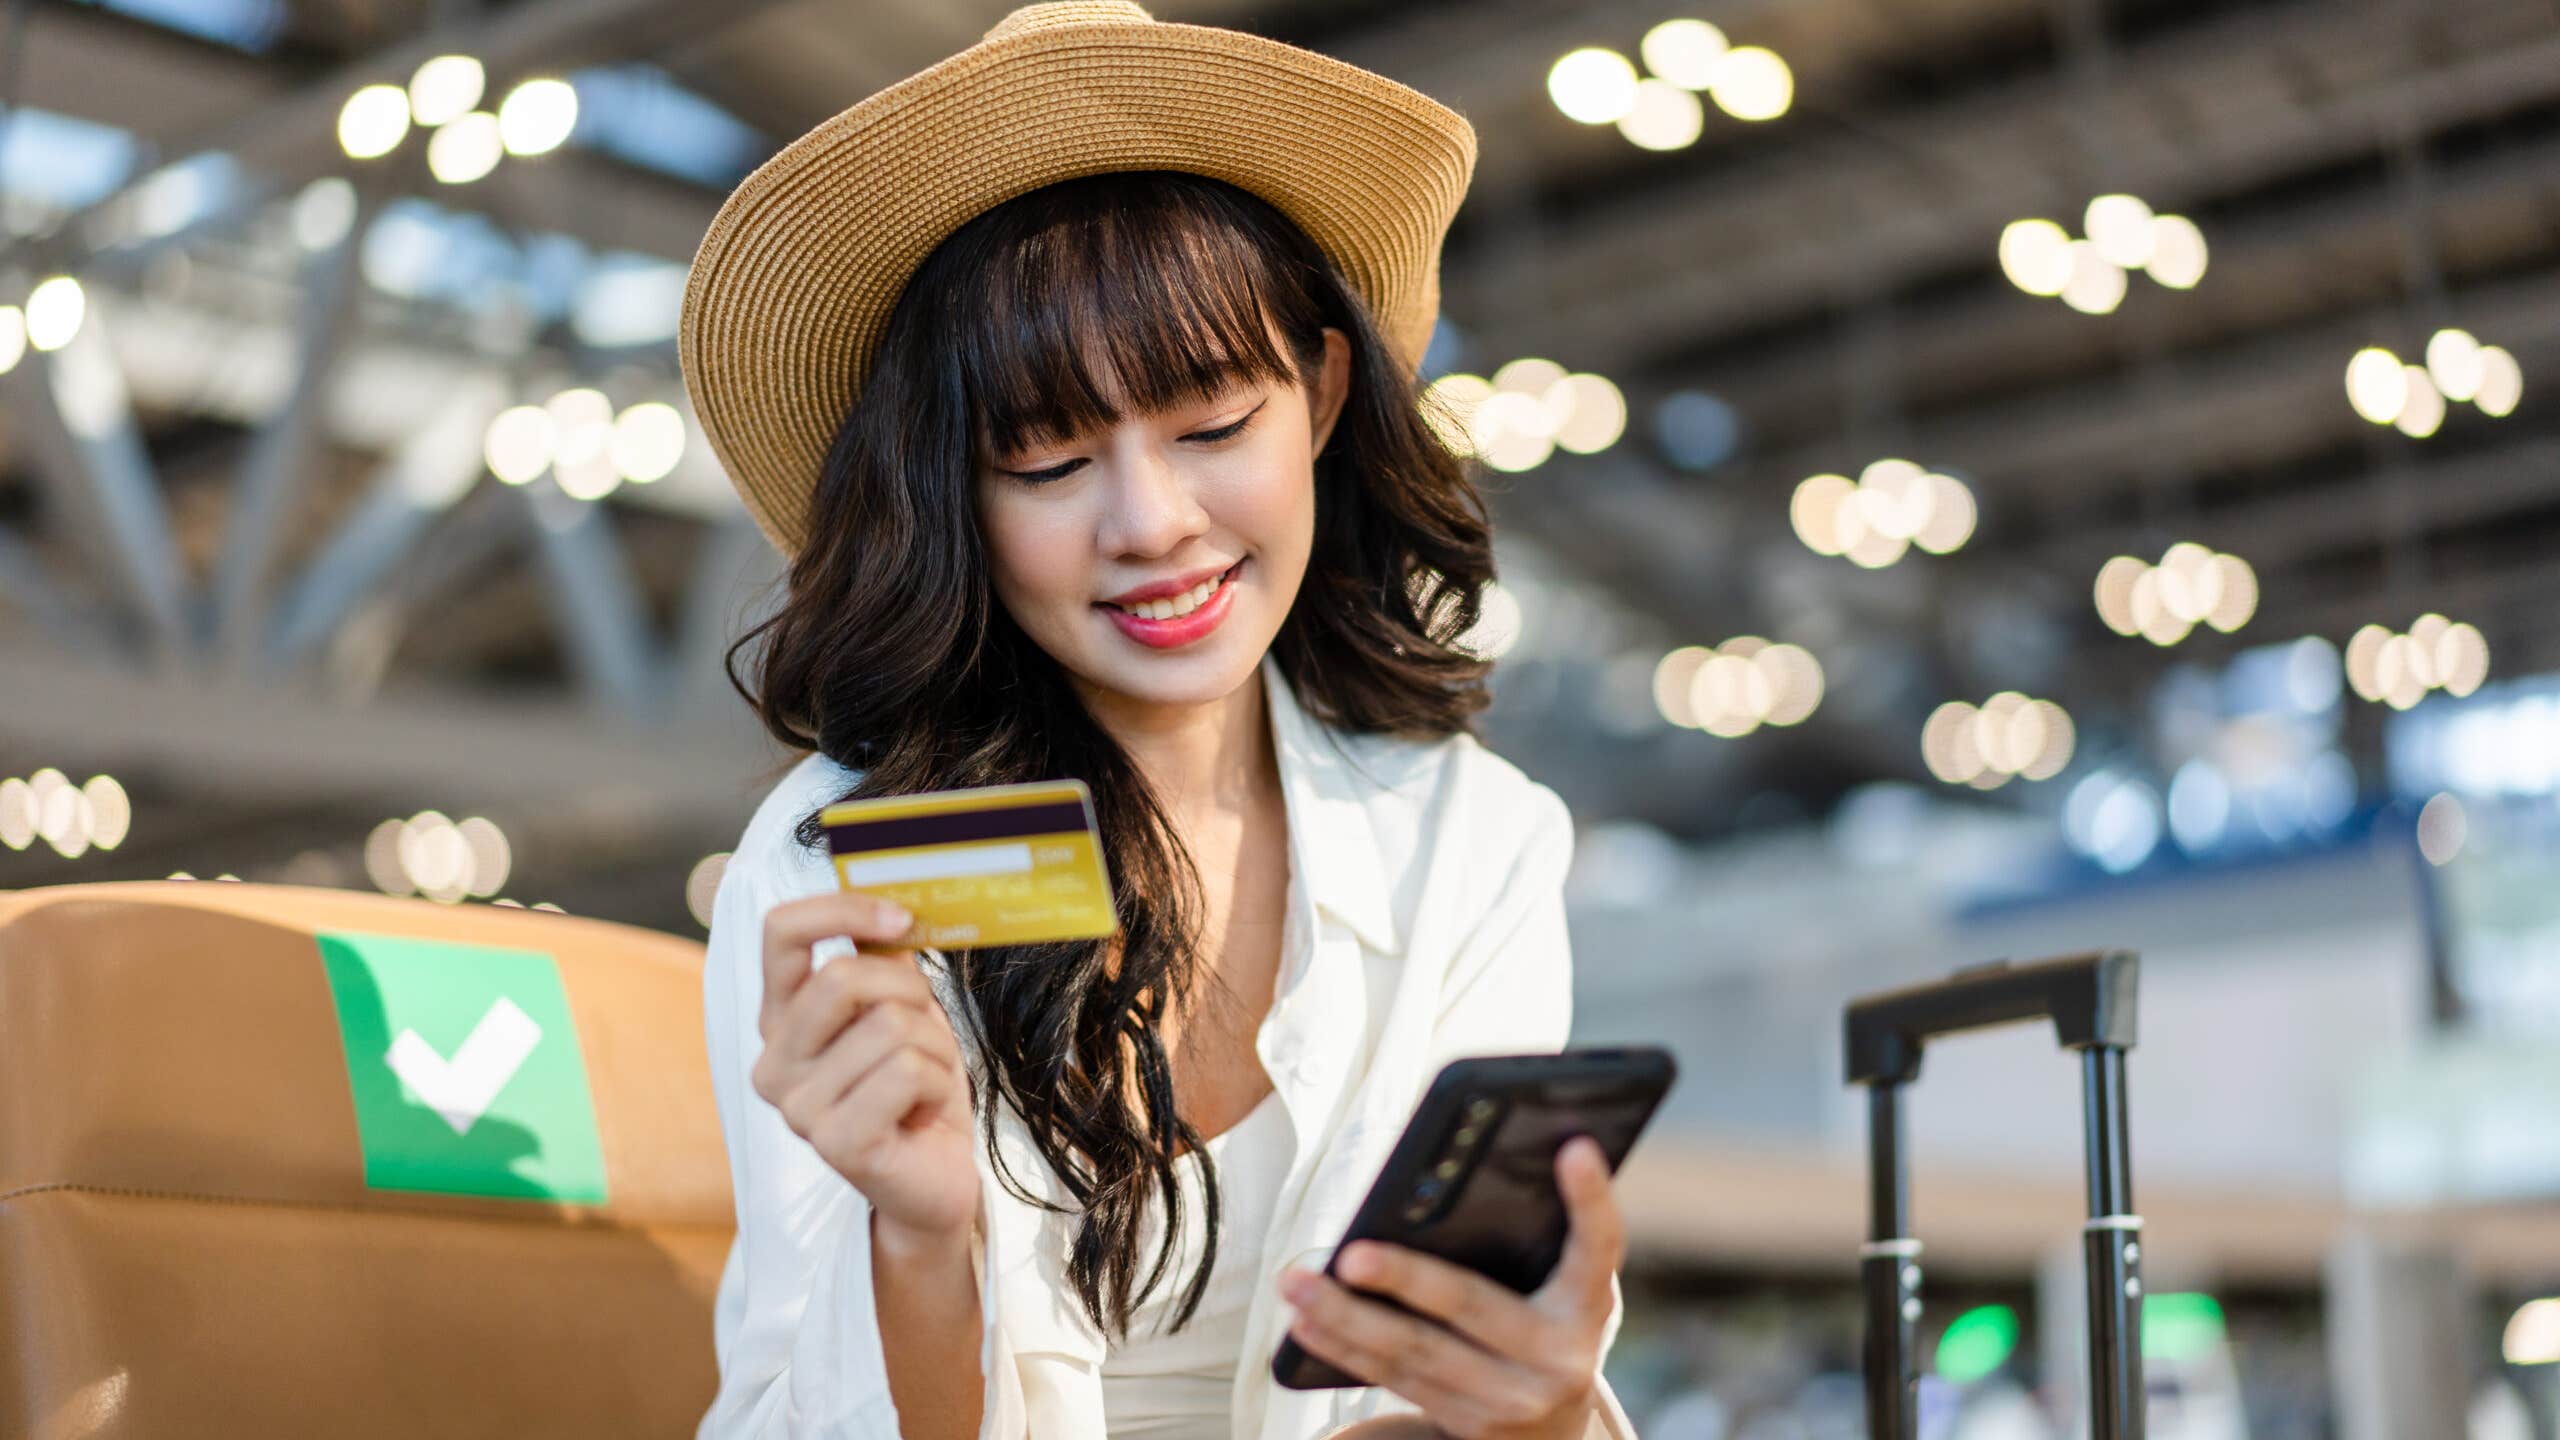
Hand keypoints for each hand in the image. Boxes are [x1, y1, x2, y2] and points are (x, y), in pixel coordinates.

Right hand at [751, 891, 979, 1246]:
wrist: (935, 1176)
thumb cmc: (915, 1089)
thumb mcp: (901, 1008)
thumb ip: (883, 959)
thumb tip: (890, 900)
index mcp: (780, 1021)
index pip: (779, 932)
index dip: (842, 910)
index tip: (899, 919)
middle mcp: (773, 1064)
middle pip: (842, 977)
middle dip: (908, 992)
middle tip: (925, 1029)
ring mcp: (797, 1109)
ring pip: (889, 1027)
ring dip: (932, 1050)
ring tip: (923, 1084)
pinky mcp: (835, 1144)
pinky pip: (906, 1072)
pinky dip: (936, 1083)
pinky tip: (922, 1112)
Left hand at [1278, 1136, 1623, 1439]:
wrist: (1557, 1435)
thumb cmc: (1553, 1324)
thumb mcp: (1569, 1286)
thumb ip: (1543, 1235)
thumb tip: (1465, 1168)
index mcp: (1589, 1304)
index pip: (1599, 1244)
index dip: (1592, 1198)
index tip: (1576, 1147)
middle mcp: (1557, 1357)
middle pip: (1472, 1307)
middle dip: (1405, 1279)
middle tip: (1351, 1254)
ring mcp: (1510, 1400)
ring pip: (1416, 1352)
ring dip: (1346, 1317)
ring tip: (1296, 1282)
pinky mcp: (1466, 1426)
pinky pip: (1395, 1380)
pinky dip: (1344, 1348)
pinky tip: (1305, 1321)